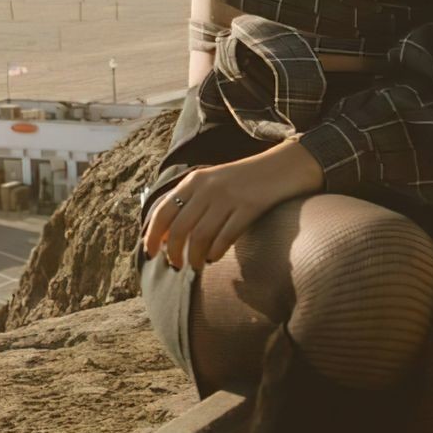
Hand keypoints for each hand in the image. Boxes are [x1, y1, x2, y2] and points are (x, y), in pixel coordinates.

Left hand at [142, 153, 299, 271]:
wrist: (282, 167)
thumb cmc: (244, 179)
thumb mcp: (212, 181)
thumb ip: (190, 201)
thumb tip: (166, 235)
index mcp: (194, 180)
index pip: (163, 211)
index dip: (152, 235)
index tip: (150, 253)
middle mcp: (207, 188)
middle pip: (179, 228)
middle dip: (173, 252)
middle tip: (175, 265)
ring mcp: (228, 198)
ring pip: (200, 237)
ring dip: (194, 257)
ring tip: (195, 266)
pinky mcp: (248, 208)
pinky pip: (224, 237)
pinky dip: (215, 252)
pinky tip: (213, 258)